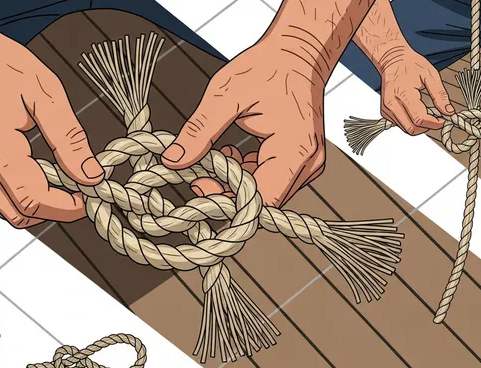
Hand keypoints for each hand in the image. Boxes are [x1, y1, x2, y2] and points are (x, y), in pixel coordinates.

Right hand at [0, 29, 103, 227]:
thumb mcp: (45, 93)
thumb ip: (69, 138)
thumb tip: (90, 174)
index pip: (33, 199)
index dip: (66, 206)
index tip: (88, 196)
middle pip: (20, 214)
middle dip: (54, 208)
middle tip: (75, 187)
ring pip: (6, 212)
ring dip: (35, 203)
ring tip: (54, 176)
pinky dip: (15, 195)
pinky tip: (29, 171)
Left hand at [159, 38, 325, 207]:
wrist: (299, 51)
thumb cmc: (269, 66)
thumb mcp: (225, 95)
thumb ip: (198, 131)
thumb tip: (173, 159)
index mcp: (294, 150)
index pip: (262, 200)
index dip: (229, 203)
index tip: (200, 187)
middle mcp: (307, 163)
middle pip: (264, 200)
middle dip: (229, 192)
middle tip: (199, 176)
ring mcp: (308, 163)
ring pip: (267, 192)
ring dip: (237, 182)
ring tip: (215, 159)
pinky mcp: (301, 159)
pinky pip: (272, 179)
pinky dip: (248, 172)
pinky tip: (232, 153)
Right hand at [378, 45, 453, 134]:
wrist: (392, 60)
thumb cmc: (410, 64)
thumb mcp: (430, 75)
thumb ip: (439, 94)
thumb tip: (448, 111)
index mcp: (403, 94)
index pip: (419, 119)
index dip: (434, 123)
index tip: (443, 120)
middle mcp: (391, 104)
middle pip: (411, 128)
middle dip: (427, 127)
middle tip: (436, 119)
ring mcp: (386, 109)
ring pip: (406, 129)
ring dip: (419, 126)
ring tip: (427, 114)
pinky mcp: (385, 112)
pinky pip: (400, 124)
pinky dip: (410, 122)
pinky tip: (416, 111)